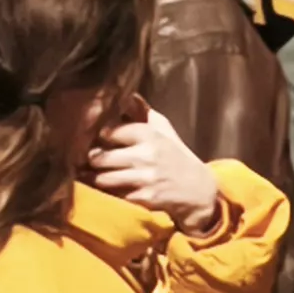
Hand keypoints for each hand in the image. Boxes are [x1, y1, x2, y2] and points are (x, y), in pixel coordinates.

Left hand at [90, 107, 224, 233]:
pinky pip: (113, 196)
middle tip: (94, 160)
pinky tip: (116, 189)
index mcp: (150, 134)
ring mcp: (145, 178)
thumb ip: (142, 111)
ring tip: (100, 175)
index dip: (99, 137)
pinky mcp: (144, 198)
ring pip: (101, 178)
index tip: (99, 140)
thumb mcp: (164, 130)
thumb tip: (123, 94)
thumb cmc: (176, 157)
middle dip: (93, 159)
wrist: (199, 190)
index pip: (107, 132)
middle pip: (98, 157)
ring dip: (97, 178)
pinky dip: (111, 194)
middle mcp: (146, 155)